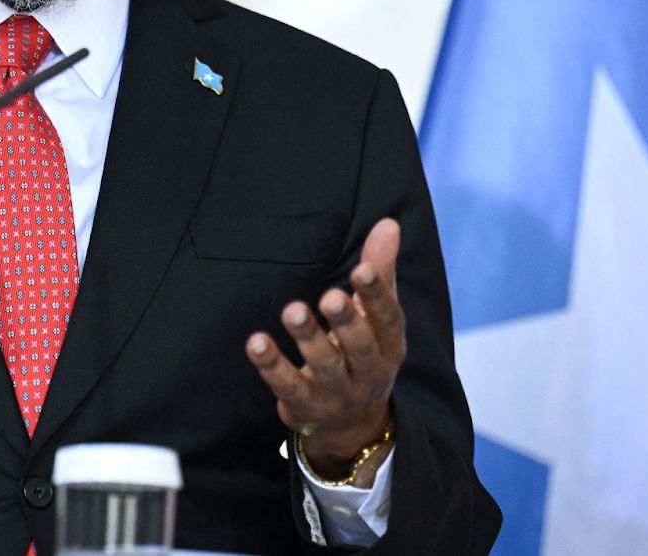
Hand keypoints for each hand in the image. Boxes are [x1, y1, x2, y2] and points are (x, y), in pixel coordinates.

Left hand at [245, 217, 404, 478]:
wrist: (352, 425)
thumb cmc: (363, 351)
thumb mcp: (375, 316)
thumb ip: (380, 270)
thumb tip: (388, 223)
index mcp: (390, 345)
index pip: (388, 319)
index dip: (376, 294)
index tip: (361, 269)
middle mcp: (370, 372)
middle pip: (360, 347)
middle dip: (346, 321)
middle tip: (329, 296)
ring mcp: (339, 393)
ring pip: (325, 366)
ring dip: (308, 338)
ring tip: (292, 310)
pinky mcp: (306, 407)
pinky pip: (288, 386)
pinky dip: (272, 365)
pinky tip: (256, 342)